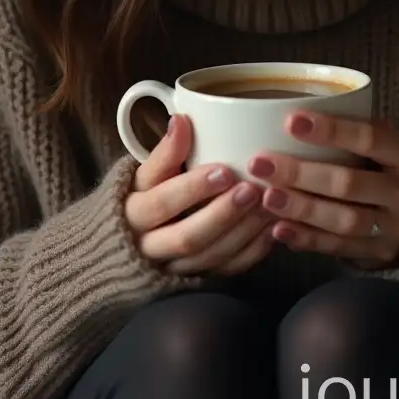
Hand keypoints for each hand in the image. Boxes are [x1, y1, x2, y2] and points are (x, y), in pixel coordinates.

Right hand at [124, 114, 274, 275]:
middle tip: (251, 190)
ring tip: (268, 206)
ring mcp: (173, 267)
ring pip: (209, 256)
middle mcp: (150, 246)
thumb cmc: (144, 196)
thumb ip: (165, 151)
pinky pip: (225, 271)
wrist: (128, 244)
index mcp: (133, 212)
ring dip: (242, 232)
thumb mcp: (145, 174)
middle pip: (187, 237)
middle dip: (222, 214)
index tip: (224, 170)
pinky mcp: (195, 279)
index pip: (161, 203)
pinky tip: (270, 230)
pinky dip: (251, 252)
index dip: (192, 189)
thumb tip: (181, 119)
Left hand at [246, 113, 398, 266]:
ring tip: (267, 197)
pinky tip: (279, 229)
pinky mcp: (380, 255)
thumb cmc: (386, 168)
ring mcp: (395, 229)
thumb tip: (292, 110)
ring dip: (302, 208)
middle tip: (261, 164)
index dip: (331, 130)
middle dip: (302, 173)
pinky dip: (307, 238)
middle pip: (350, 183)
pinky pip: (338, 248)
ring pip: (344, 221)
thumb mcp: (383, 145)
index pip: (370, 138)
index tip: (290, 121)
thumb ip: (352, 129)